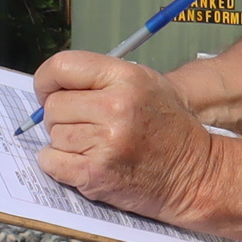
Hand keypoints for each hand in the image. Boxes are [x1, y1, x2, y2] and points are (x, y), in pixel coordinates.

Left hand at [29, 51, 221, 223]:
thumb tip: (54, 85)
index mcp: (126, 78)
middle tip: (84, 126)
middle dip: (60, 117)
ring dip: (65, 143)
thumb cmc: (169, 129)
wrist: (195, 174)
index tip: (48, 92)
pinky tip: (82, 163)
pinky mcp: (96, 173)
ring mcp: (105, 142)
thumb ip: (102, 78)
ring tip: (94, 146)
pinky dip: (59, 164)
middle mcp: (115, 107)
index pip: (62, 67)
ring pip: (53, 135)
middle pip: (54, 106)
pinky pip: (50, 162)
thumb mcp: (146, 84)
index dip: (46, 81)